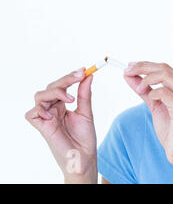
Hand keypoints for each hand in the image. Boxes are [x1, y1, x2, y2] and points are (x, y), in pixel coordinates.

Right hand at [25, 67, 96, 182]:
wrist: (84, 156)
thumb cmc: (85, 138)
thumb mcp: (86, 112)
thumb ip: (85, 94)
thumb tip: (88, 76)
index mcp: (62, 105)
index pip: (62, 85)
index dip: (70, 76)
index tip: (84, 70)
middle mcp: (52, 109)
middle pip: (50, 87)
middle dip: (65, 79)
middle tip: (79, 75)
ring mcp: (46, 117)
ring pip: (40, 95)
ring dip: (55, 91)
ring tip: (70, 99)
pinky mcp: (41, 127)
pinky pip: (31, 113)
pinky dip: (40, 109)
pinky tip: (54, 112)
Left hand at [123, 61, 172, 166]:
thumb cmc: (172, 132)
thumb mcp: (155, 107)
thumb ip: (144, 91)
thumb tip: (129, 76)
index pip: (164, 67)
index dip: (145, 65)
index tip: (128, 67)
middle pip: (164, 67)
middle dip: (142, 67)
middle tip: (126, 71)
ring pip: (165, 74)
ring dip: (145, 78)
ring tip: (137, 88)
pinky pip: (164, 92)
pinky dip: (152, 92)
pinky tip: (148, 98)